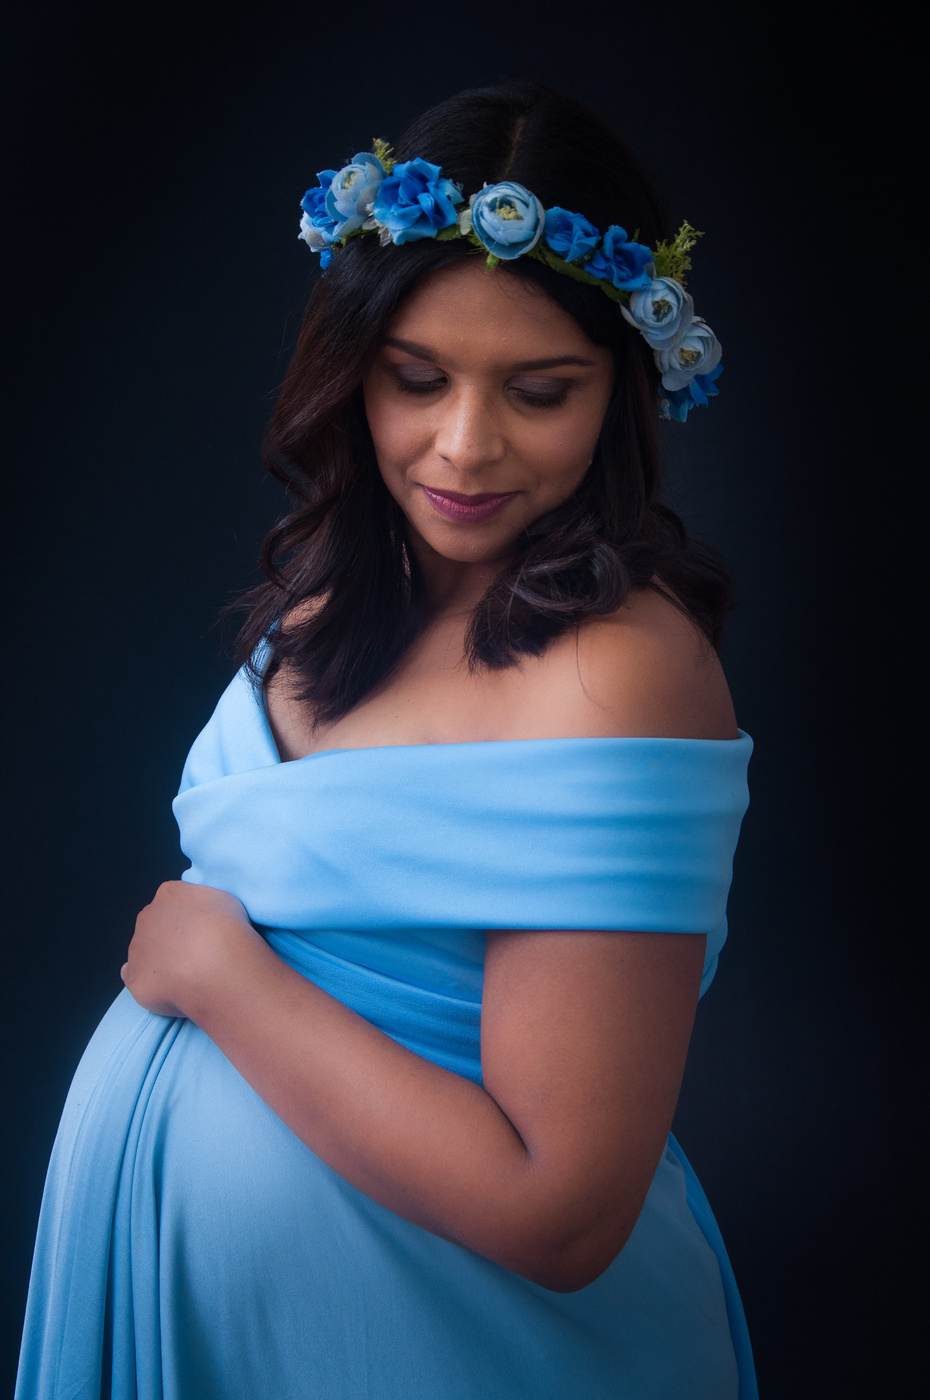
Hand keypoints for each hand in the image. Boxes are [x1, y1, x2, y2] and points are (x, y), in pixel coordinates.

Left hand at [121, 881, 255, 1018]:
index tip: (203, 931)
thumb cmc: (227, 930)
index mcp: (169, 894)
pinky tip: (168, 989)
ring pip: (145, 953)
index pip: (173, 902)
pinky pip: (137, 979)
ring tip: (188, 975)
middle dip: (170, 938)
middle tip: (195, 954)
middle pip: (155, 925)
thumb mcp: (224, 900)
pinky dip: (149, 984)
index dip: (189, 919)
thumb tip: (195, 917)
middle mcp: (147, 917)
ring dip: (161, 962)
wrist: (216, 965)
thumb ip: (203, 905)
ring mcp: (137, 947)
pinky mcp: (134, 977)